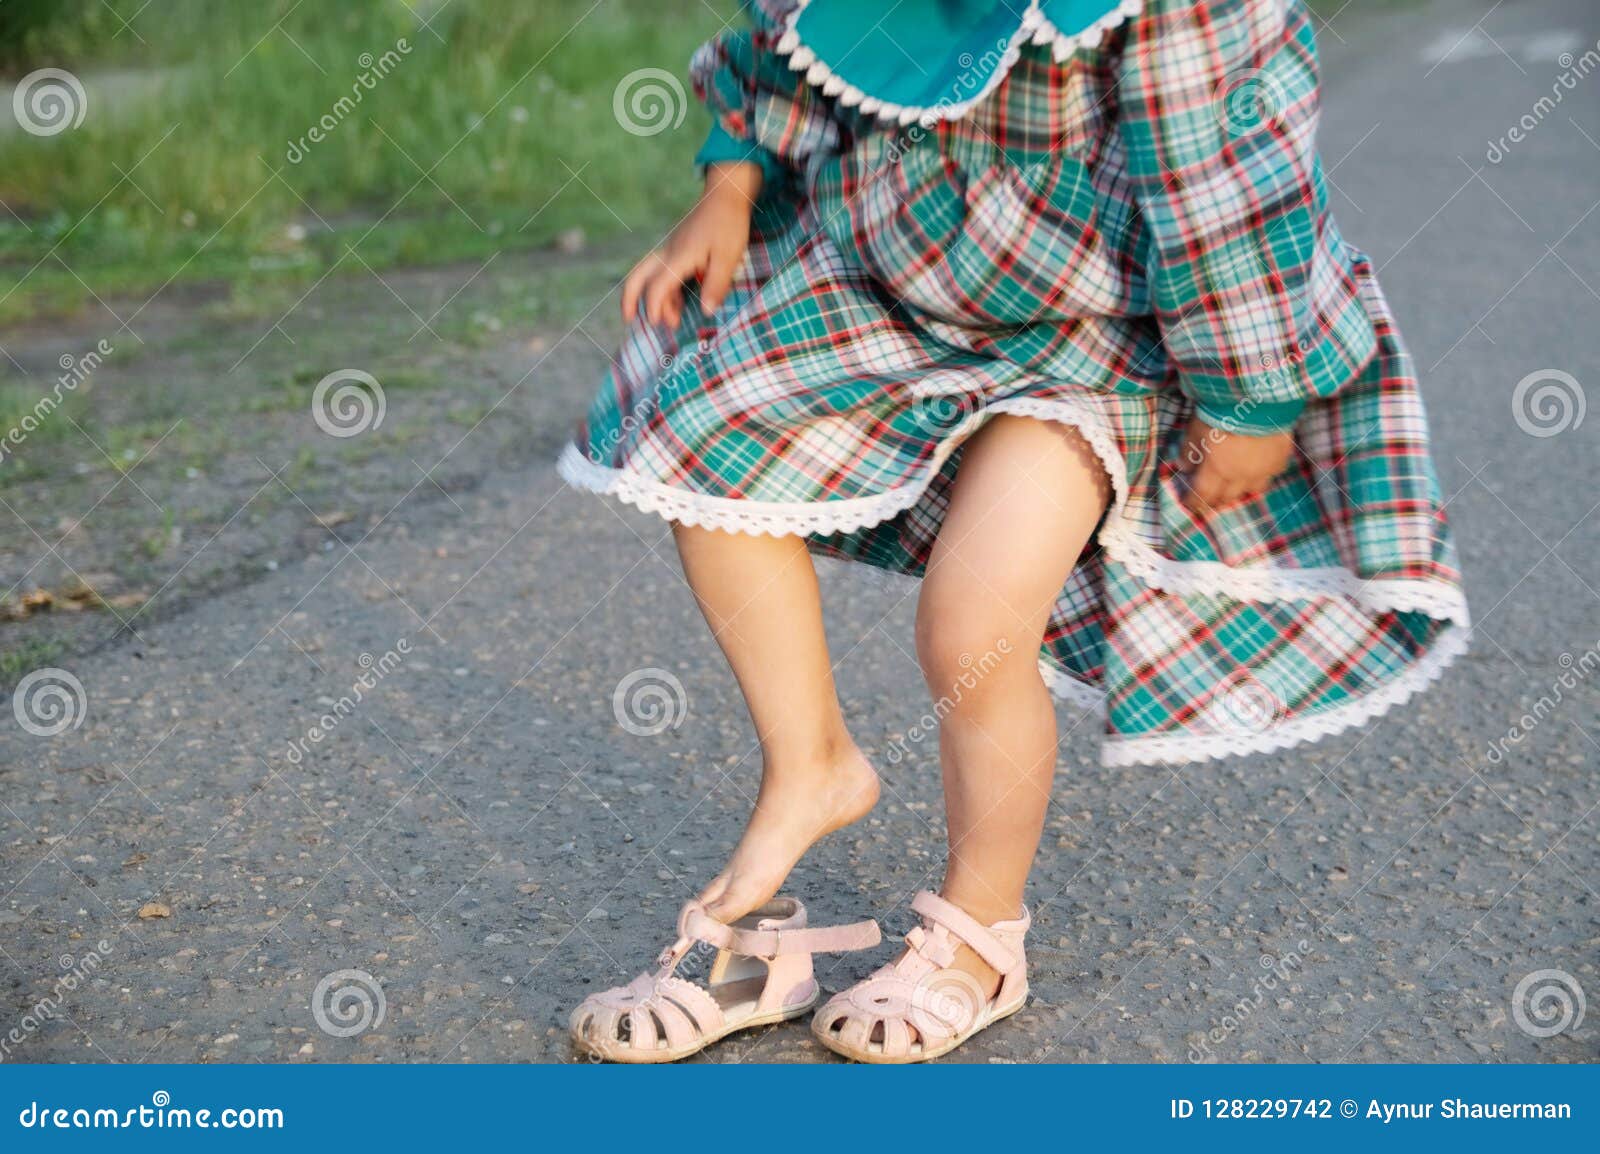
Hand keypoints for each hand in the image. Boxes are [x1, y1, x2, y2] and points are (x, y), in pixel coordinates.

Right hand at [620, 162, 760, 328]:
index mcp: (678, 257)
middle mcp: (668, 253)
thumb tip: (707, 312)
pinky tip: (679, 302)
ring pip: (649, 274)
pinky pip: (662, 270)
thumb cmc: (729, 224)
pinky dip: (665, 289)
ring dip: (655, 298)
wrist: (727, 194)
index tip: (657, 325)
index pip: (657, 286)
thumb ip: (716, 285)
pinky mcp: (679, 247)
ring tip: (671, 321)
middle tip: (628, 320)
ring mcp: (671, 248)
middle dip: (629, 298)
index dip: (654, 307)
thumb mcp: (728, 257)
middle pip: (637, 275)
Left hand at [1177, 416, 1293, 510]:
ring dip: (1240, 489)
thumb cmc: (1221, 410)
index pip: (1203, 495)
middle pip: (1228, 497)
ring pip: (1252, 489)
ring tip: (1233, 484)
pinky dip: (1261, 474)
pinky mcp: (1281, 457)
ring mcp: (1265, 468)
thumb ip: (1189, 452)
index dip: (1194, 502)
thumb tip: (1186, 467)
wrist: (1260, 395)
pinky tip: (1256, 467)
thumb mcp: (1195, 429)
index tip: (1189, 504)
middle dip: (1215, 499)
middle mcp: (1242, 475)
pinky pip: (1270, 473)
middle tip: (1209, 497)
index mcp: (1218, 470)